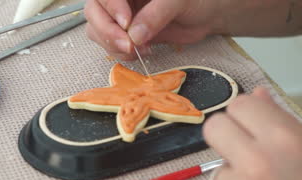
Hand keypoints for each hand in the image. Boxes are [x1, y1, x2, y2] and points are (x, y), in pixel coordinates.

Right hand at [84, 0, 301, 60]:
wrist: (207, 13)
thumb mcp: (178, 1)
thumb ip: (157, 14)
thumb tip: (134, 35)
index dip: (111, 8)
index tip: (127, 23)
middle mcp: (119, 0)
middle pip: (94, 12)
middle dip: (107, 31)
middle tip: (128, 46)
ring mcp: (119, 16)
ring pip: (97, 30)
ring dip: (113, 45)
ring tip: (138, 50)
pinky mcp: (125, 34)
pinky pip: (111, 45)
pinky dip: (122, 53)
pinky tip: (142, 51)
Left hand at [203, 87, 301, 179]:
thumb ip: (280, 123)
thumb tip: (257, 93)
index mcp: (287, 141)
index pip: (239, 104)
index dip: (244, 119)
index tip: (250, 132)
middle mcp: (259, 164)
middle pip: (214, 128)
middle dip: (226, 141)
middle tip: (244, 161)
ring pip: (216, 175)